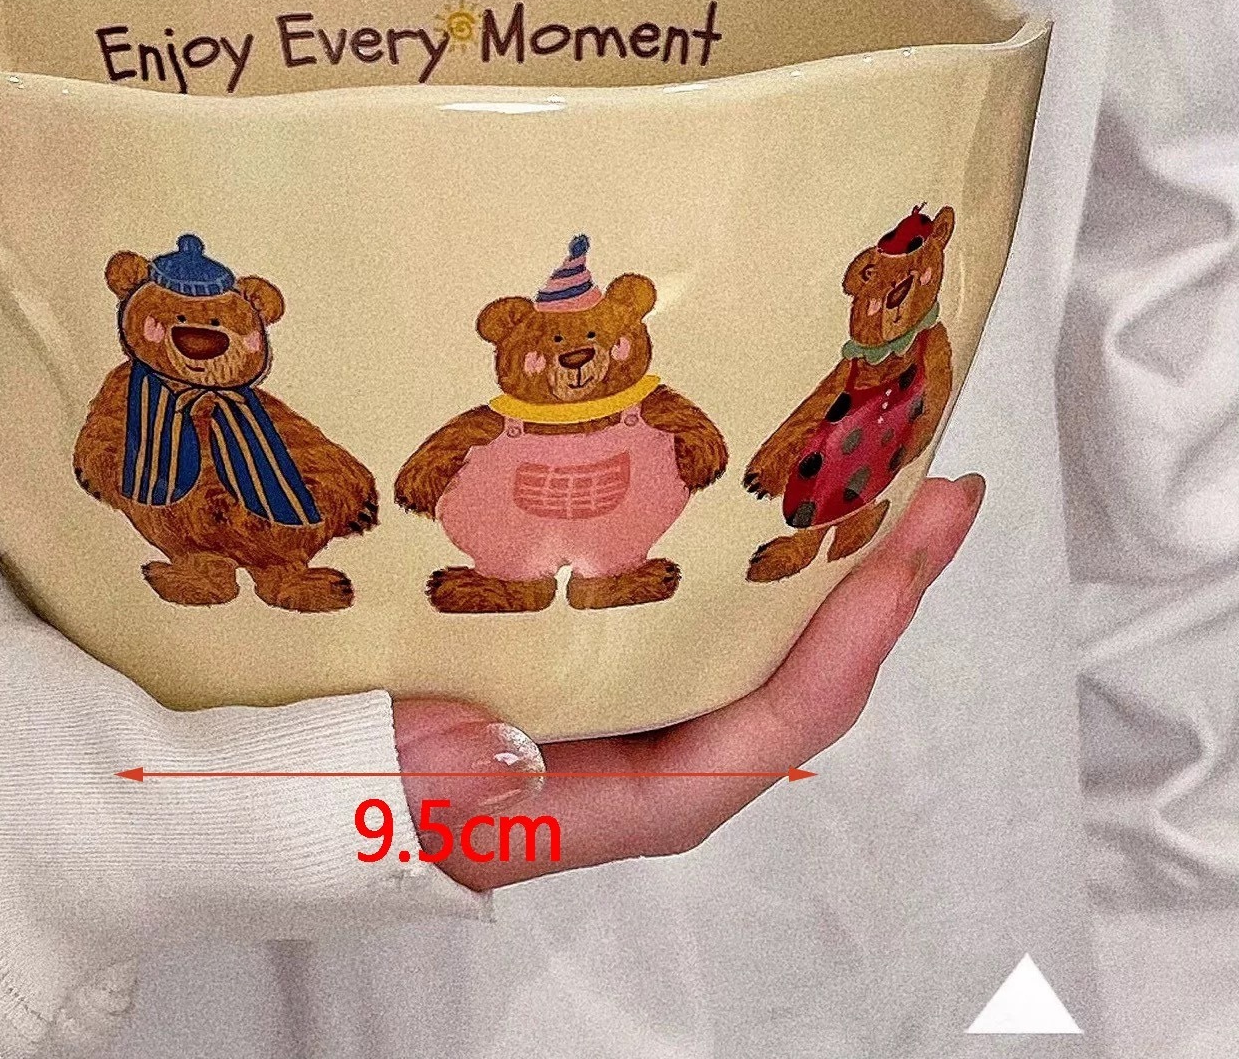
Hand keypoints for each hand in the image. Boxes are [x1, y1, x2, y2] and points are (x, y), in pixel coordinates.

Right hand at [392, 473, 983, 890]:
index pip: (783, 717)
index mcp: (645, 787)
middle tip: (930, 482)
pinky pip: (697, 589)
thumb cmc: (385, 798)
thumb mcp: (442, 801)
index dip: (859, 634)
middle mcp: (662, 735)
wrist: (332, 778)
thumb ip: (483, 783)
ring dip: (819, 548)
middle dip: (872, 573)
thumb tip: (531, 747)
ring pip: (757, 620)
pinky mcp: (601, 639)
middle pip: (799, 659)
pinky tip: (747, 473)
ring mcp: (638, 683)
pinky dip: (741, 538)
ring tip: (867, 461)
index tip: (913, 545)